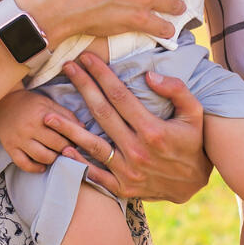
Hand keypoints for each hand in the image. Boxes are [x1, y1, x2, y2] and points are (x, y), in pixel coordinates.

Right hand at [0, 89, 79, 172]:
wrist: (3, 102)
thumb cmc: (30, 103)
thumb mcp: (49, 103)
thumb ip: (66, 115)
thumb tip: (82, 128)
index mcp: (42, 115)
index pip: (63, 134)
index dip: (72, 141)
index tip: (75, 143)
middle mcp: (29, 128)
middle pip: (54, 146)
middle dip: (65, 151)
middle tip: (69, 152)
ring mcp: (18, 139)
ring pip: (41, 157)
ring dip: (52, 160)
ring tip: (57, 157)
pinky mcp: (9, 147)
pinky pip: (23, 164)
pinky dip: (35, 168)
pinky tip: (42, 166)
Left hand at [52, 52, 210, 202]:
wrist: (194, 185)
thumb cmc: (193, 143)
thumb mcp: (195, 113)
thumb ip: (176, 91)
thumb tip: (149, 76)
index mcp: (153, 130)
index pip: (120, 95)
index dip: (101, 74)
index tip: (88, 58)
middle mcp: (137, 150)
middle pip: (101, 113)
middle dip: (83, 86)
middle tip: (67, 67)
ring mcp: (127, 171)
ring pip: (92, 145)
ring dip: (68, 128)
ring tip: (47, 115)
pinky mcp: (122, 187)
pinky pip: (95, 174)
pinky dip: (78, 162)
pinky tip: (63, 148)